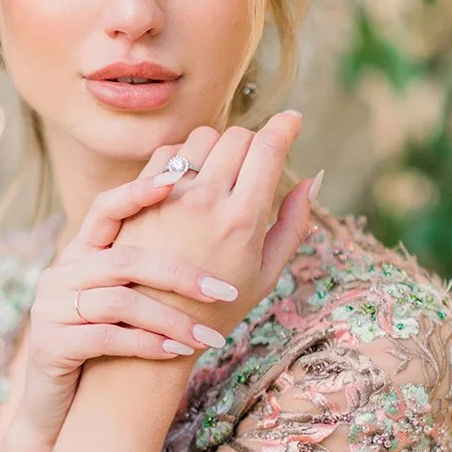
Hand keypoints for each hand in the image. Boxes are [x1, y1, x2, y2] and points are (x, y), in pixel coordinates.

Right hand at [15, 173, 245, 448]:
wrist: (64, 406)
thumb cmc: (108, 346)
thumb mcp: (127, 300)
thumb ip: (152, 265)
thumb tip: (211, 226)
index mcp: (80, 253)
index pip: (104, 208)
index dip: (136, 192)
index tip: (176, 180)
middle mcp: (61, 273)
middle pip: (123, 260)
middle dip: (179, 275)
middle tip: (225, 291)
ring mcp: (50, 309)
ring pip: (118, 301)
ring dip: (170, 318)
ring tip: (209, 338)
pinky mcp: (50, 346)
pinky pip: (105, 338)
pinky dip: (146, 344)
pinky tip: (176, 352)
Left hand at [109, 113, 316, 340]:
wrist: (150, 330)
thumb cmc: (216, 309)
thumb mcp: (266, 274)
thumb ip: (294, 225)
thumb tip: (313, 180)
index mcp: (243, 219)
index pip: (269, 146)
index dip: (286, 126)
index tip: (293, 121)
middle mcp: (206, 200)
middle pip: (238, 136)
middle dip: (253, 141)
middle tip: (256, 163)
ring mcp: (169, 197)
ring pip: (202, 137)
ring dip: (218, 146)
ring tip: (222, 172)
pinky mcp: (139, 198)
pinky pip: (166, 153)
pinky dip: (183, 157)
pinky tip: (189, 180)